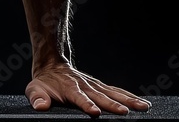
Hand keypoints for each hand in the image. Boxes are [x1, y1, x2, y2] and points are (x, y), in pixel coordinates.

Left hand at [25, 62, 151, 116]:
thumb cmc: (43, 83)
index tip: (95, 112)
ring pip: (113, 93)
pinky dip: (130, 97)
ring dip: (128, 100)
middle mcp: (85, 86)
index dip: (86, 104)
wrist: (51, 66)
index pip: (78, 97)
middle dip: (112, 104)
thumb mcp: (34, 90)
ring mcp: (94, 86)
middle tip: (125, 112)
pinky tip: (144, 104)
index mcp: (69, 89)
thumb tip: (40, 106)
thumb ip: (37, 98)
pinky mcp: (100, 87)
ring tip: (143, 107)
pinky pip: (117, 92)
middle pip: (101, 96)